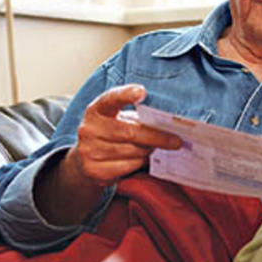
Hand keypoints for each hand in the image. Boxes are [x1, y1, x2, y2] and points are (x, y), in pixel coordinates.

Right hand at [65, 84, 182, 186]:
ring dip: (148, 151)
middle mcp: (88, 129)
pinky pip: (127, 166)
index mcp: (96, 110)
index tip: (142, 92)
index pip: (110, 99)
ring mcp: (89, 150)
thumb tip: (167, 126)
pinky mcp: (94, 170)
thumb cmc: (110, 134)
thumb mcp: (118, 120)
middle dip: (156, 137)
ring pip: (131, 152)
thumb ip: (136, 118)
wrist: (85, 161)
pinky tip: (141, 159)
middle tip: (176, 141)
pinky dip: (139, 163)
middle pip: (129, 132)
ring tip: (154, 148)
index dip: (125, 94)